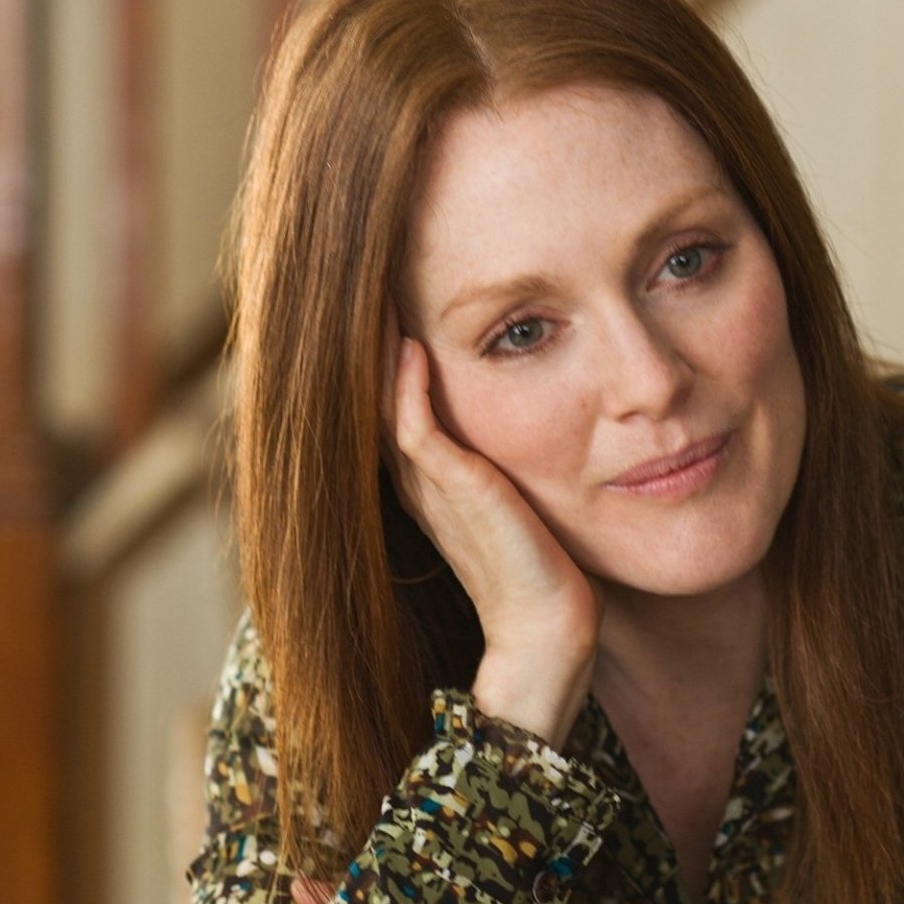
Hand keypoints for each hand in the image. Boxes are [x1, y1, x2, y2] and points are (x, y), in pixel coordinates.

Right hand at [383, 318, 600, 743]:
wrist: (552, 631)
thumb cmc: (542, 567)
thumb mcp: (514, 497)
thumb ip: (498, 458)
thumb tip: (518, 414)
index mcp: (428, 477)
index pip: (387, 397)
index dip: (375, 345)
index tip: (378, 287)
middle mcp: (418, 479)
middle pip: (370, 393)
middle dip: (360, 335)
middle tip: (351, 272)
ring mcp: (433, 487)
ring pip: (382, 404)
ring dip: (374, 348)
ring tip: (366, 290)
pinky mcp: (459, 494)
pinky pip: (418, 432)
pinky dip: (408, 389)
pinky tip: (408, 347)